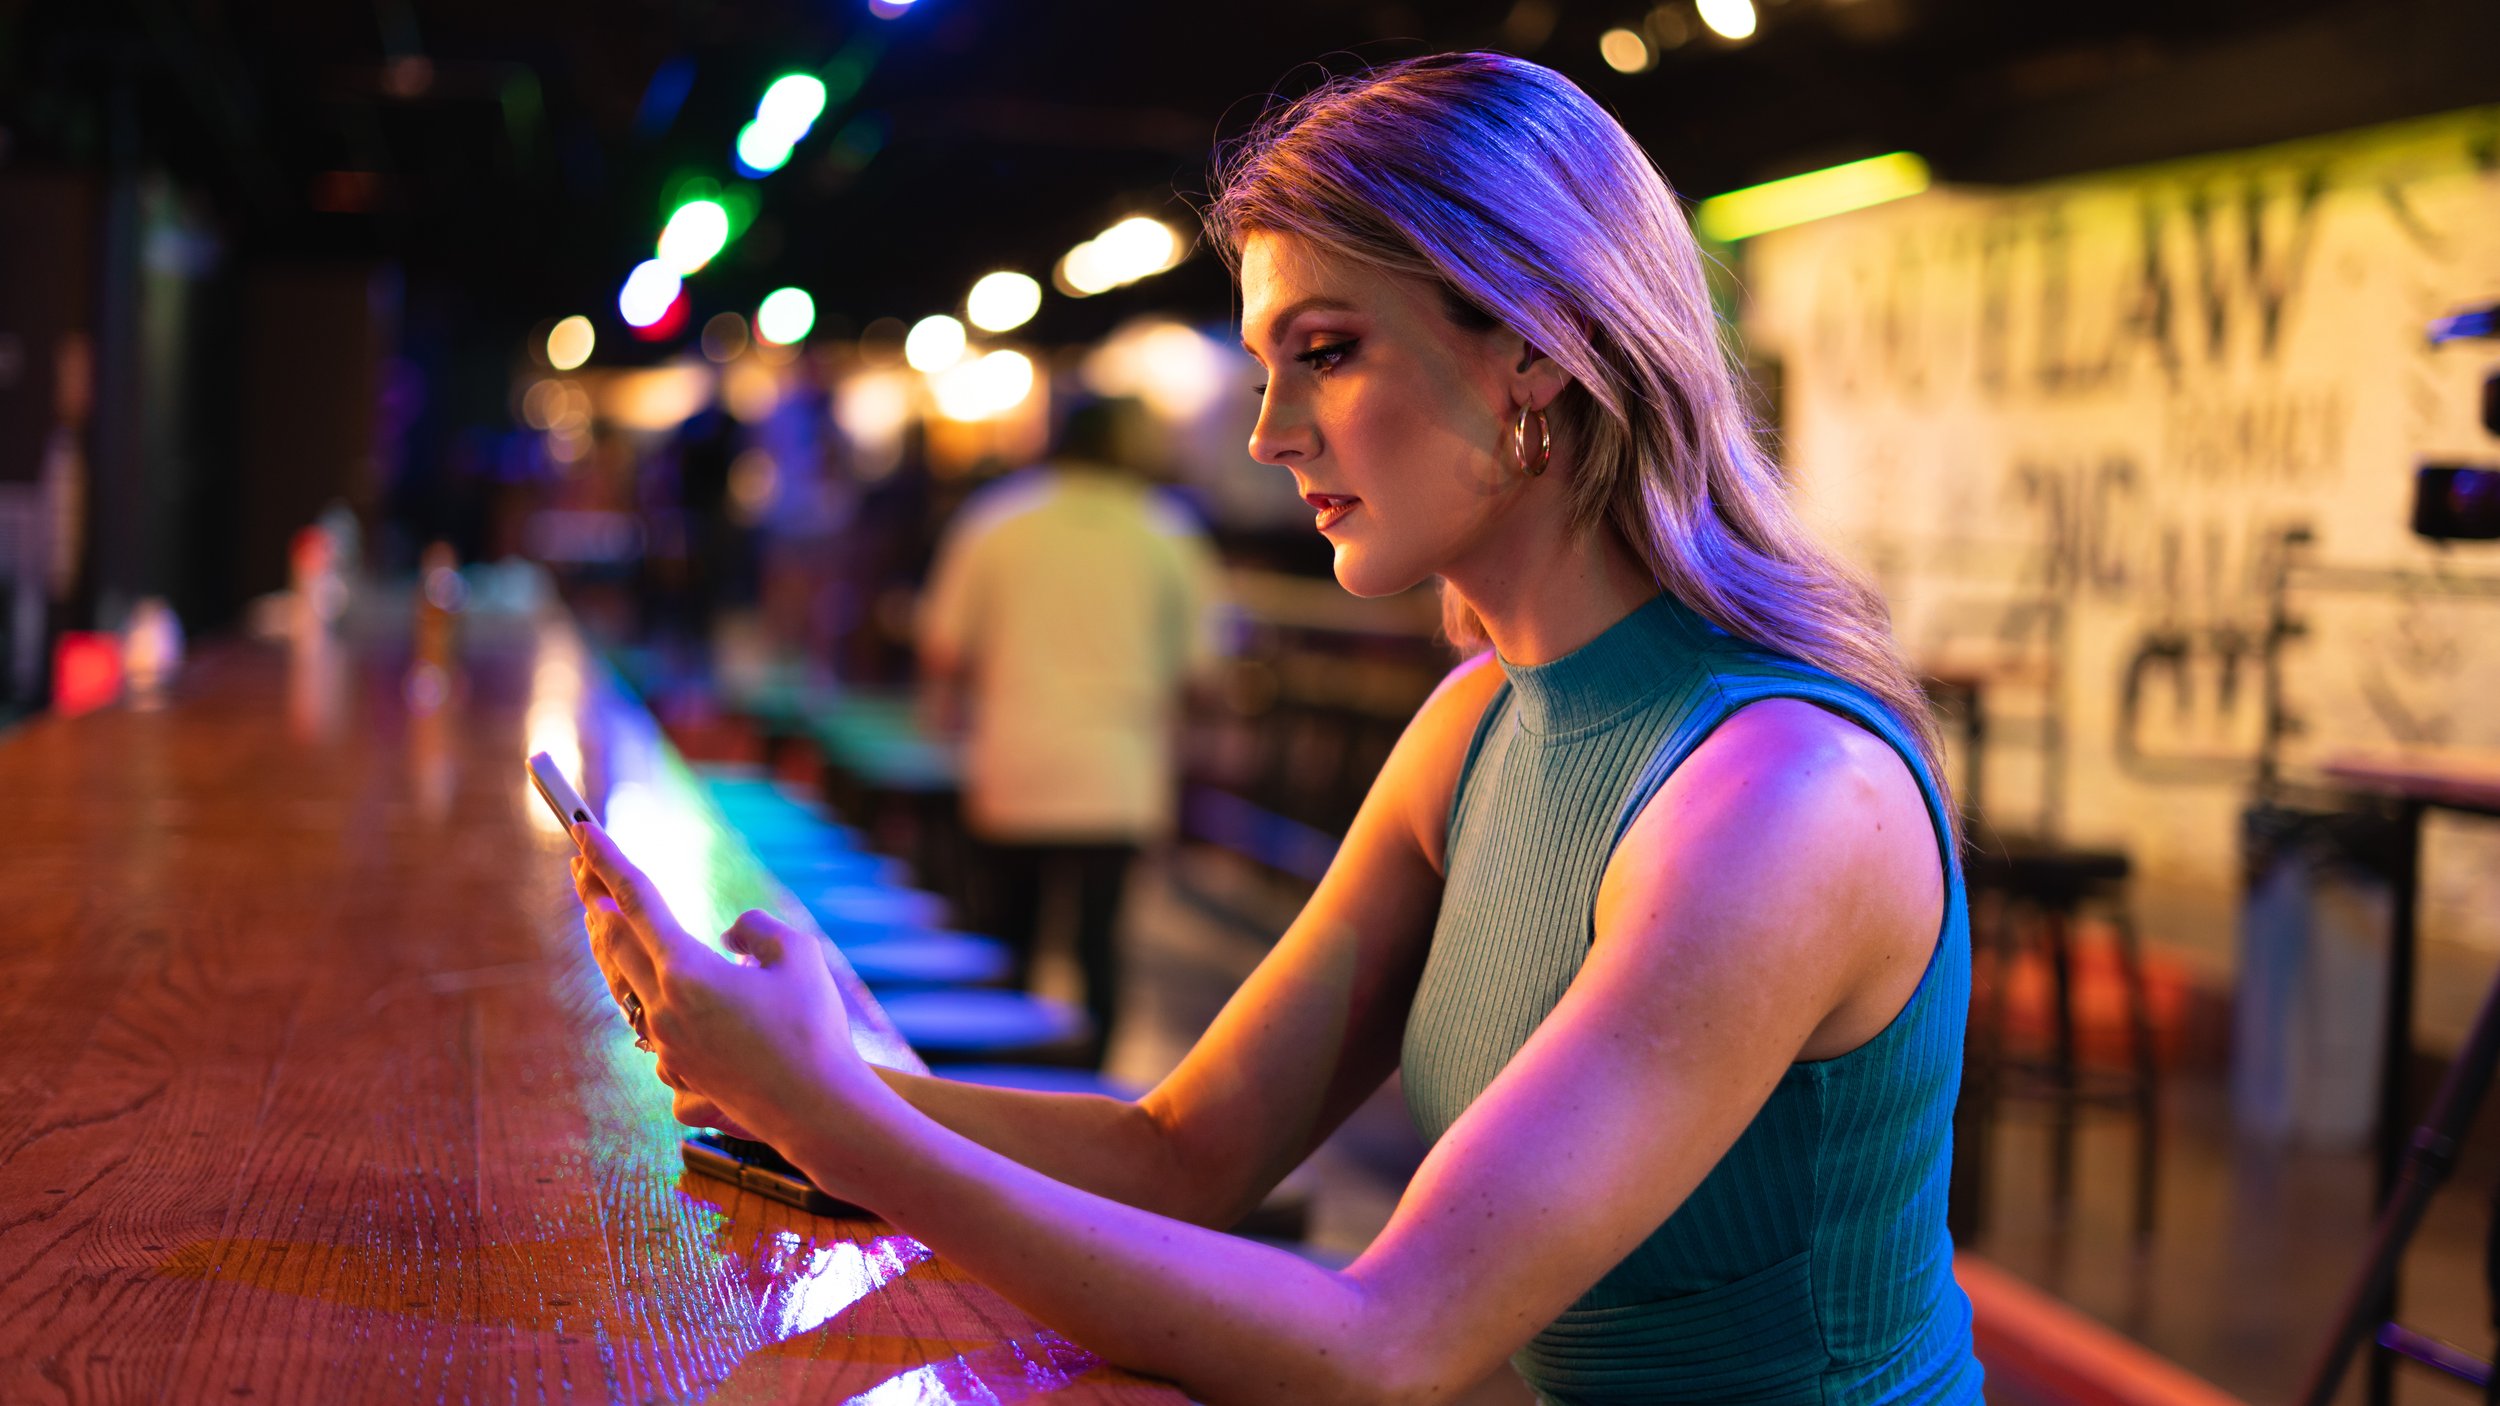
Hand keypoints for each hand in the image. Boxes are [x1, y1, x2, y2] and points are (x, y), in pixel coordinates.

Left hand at [569, 822, 879, 1162]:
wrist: (816, 1110)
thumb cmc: (813, 1029)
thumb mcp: (798, 954)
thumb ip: (757, 927)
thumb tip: (728, 934)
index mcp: (687, 971)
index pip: (636, 900)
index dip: (607, 859)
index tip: (581, 829)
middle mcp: (663, 1007)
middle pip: (613, 940)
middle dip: (595, 896)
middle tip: (580, 864)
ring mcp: (665, 1043)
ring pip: (620, 980)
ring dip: (607, 942)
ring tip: (597, 915)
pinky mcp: (678, 1068)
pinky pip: (642, 1016)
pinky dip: (633, 984)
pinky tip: (639, 981)